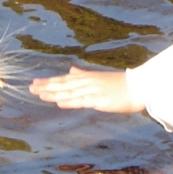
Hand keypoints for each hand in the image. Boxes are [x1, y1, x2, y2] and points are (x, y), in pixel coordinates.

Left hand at [29, 66, 144, 113]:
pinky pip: (82, 101)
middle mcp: (88, 83)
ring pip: (69, 92)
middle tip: (31, 88)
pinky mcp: (100, 100)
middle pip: (63, 85)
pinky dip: (70, 101)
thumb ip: (83, 75)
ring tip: (39, 94)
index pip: (64, 80)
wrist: (141, 86)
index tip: (35, 83)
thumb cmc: (122, 84)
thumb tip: (72, 71)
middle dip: (46, 86)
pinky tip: (59, 102)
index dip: (49, 82)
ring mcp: (93, 91)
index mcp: (87, 78)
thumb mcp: (99, 77)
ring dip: (54, 93)